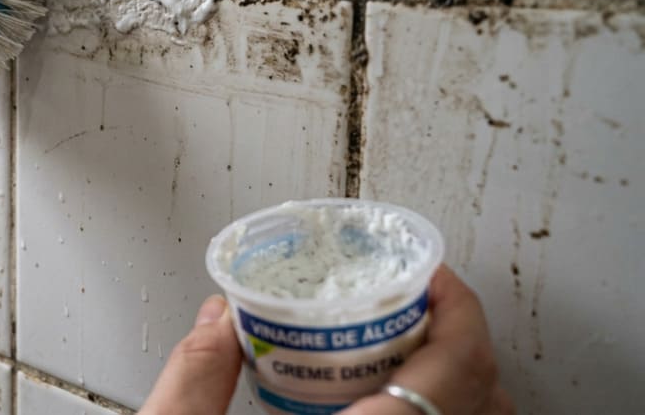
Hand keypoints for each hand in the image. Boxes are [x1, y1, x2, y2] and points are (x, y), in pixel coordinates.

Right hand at [139, 266, 510, 414]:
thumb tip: (215, 321)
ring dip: (457, 377)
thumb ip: (191, 383)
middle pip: (482, 397)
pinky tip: (392, 400)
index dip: (458, 309)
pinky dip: (442, 410)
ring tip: (410, 344)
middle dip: (460, 336)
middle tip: (422, 298)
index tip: (433, 272)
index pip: (456, 368)